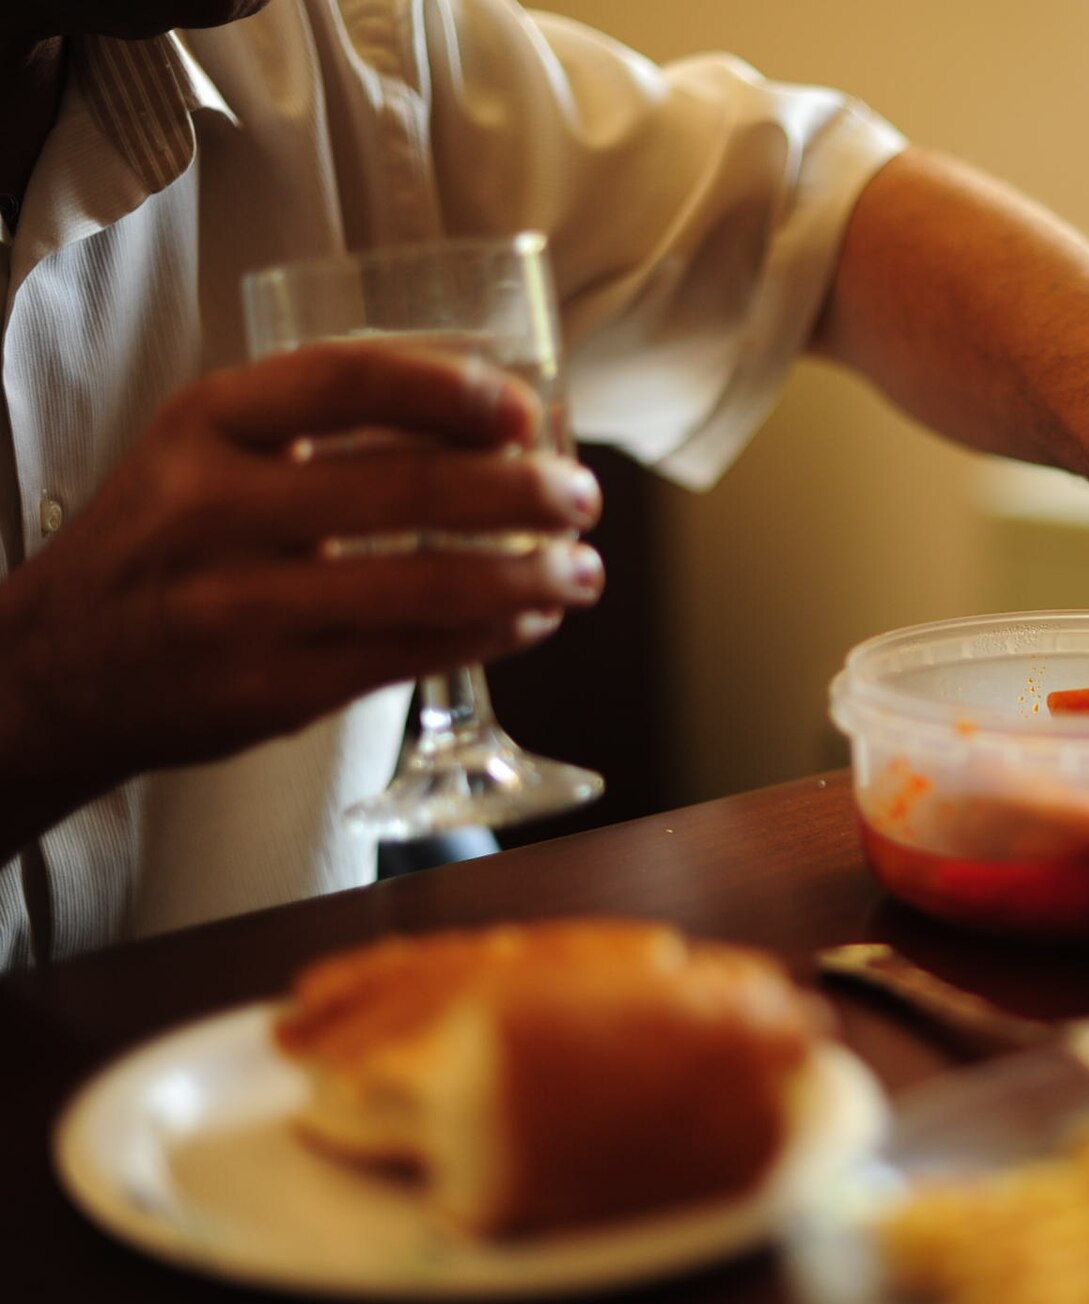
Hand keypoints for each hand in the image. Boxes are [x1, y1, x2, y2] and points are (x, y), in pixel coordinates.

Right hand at [0, 341, 604, 807]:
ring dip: (529, 577)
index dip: (455, 390)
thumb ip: (321, 425)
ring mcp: (241, 606)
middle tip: (581, 497)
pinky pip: (409, 656)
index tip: (527, 412)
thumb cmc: (166, 542)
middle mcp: (217, 508)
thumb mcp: (209, 450)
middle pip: (409, 489)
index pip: (349, 379)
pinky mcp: (271, 689)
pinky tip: (529, 620)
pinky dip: (489, 636)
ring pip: (425, 587)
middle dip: (524, 494)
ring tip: (581, 570)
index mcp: (209, 423)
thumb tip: (494, 419)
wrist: (56, 666)